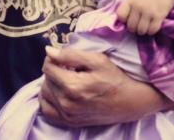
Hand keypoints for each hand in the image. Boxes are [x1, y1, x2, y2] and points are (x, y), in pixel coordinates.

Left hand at [39, 46, 168, 126]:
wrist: (129, 102)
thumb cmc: (115, 78)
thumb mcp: (98, 60)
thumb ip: (71, 55)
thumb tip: (48, 51)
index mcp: (73, 86)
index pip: (48, 67)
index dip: (54, 58)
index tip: (65, 57)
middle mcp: (66, 103)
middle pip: (46, 80)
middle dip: (54, 70)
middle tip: (69, 67)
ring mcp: (66, 115)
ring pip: (44, 94)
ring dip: (51, 84)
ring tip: (66, 79)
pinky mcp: (68, 122)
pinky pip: (46, 110)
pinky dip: (49, 99)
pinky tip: (60, 93)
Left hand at [116, 0, 173, 35]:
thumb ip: (130, 5)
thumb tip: (126, 19)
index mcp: (131, 0)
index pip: (120, 16)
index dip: (124, 20)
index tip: (130, 19)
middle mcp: (138, 7)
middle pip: (131, 27)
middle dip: (135, 28)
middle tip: (139, 25)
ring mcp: (149, 12)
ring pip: (141, 31)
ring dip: (144, 30)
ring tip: (147, 26)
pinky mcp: (159, 16)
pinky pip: (152, 30)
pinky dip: (152, 30)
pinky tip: (154, 25)